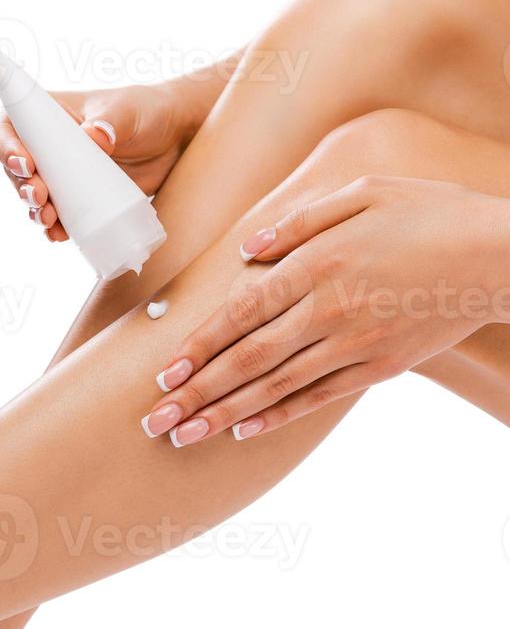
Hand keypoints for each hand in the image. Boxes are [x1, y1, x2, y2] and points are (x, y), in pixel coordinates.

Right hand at [0, 82, 195, 240]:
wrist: (175, 140)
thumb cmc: (146, 112)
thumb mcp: (127, 110)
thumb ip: (110, 121)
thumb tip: (93, 137)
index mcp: (48, 117)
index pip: (9, 129)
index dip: (7, 147)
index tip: (26, 164)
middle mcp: (49, 148)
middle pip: (16, 170)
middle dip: (22, 187)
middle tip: (40, 197)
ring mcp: (64, 176)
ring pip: (34, 198)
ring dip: (35, 211)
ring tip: (50, 219)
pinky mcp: (82, 200)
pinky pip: (60, 218)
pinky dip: (56, 228)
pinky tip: (60, 235)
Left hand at [141, 175, 509, 445]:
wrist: (498, 256)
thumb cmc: (429, 213)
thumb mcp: (363, 192)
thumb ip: (300, 222)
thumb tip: (248, 249)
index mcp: (319, 265)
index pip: (241, 313)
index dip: (198, 346)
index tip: (162, 372)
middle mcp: (328, 311)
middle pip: (247, 359)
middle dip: (196, 392)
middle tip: (153, 420)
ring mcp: (354, 345)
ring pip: (276, 387)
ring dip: (224, 413)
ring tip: (183, 435)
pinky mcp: (378, 368)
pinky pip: (318, 398)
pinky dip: (279, 416)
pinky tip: (245, 430)